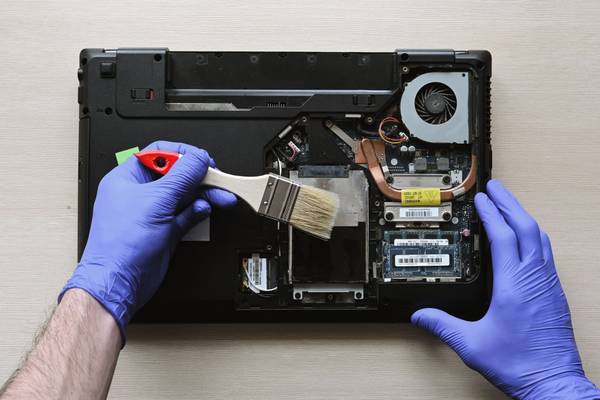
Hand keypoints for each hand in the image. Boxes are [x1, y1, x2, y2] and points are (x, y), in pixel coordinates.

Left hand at [59, 141, 235, 343]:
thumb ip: (182, 177)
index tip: (201, 159)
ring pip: (184, 195)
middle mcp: (140, 194)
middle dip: (198, 176)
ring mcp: (153, 213)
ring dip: (204, 194)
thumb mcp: (156, 200)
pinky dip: (198, 211)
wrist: (120, 281)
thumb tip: (197, 159)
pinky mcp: (164, 231)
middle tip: (216, 178)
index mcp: (128, 178)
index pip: (159, 154)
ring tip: (221, 195)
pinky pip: (186, 215)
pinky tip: (205, 209)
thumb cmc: (121, 244)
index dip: (182, 154)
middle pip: (176, 175)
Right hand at [411, 180, 599, 398]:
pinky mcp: (555, 293)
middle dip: (510, 204)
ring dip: (524, 217)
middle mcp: (535, 279)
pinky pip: (546, 253)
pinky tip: (527, 238)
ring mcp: (548, 284)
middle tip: (497, 188)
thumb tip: (421, 316)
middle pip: (526, 228)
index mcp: (514, 286)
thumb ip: (442, 326)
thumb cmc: (520, 365)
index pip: (503, 237)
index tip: (482, 199)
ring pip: (540, 238)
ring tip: (511, 205)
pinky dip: (534, 236)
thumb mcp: (471, 345)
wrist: (553, 382)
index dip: (492, 214)